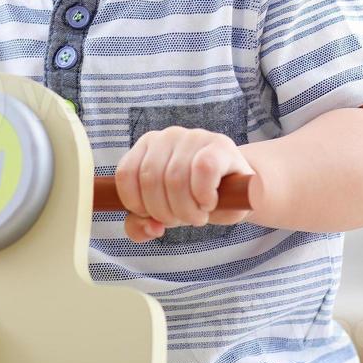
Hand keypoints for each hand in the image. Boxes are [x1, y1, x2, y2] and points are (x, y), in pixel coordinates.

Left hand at [114, 126, 255, 242]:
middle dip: (166, 212)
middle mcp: (167, 136)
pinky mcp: (220, 145)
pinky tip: (209, 203)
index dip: (137, 204)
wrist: (236, 191)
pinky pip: (203, 169)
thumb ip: (141, 225)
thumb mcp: (163, 213)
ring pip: (176, 178)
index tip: (154, 215)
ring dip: (187, 210)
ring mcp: (194, 137)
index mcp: (146, 145)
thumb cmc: (193, 198)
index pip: (126, 174)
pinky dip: (204, 195)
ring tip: (198, 214)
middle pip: (151, 180)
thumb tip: (151, 227)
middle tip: (183, 219)